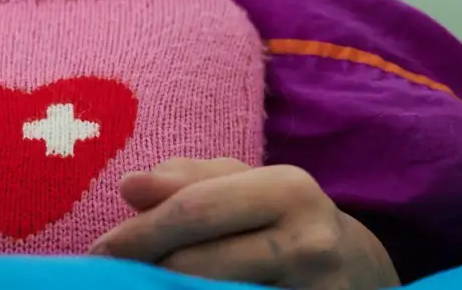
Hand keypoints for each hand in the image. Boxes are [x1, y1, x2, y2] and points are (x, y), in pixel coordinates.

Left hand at [90, 158, 398, 289]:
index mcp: (290, 190)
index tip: (98, 250)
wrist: (362, 275)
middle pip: (196, 265)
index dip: (139, 232)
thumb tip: (130, 187)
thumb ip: (188, 181)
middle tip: (108, 275)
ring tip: (144, 284)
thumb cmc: (286, 222)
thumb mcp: (247, 187)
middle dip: (144, 269)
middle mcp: (309, 244)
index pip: (195, 211)